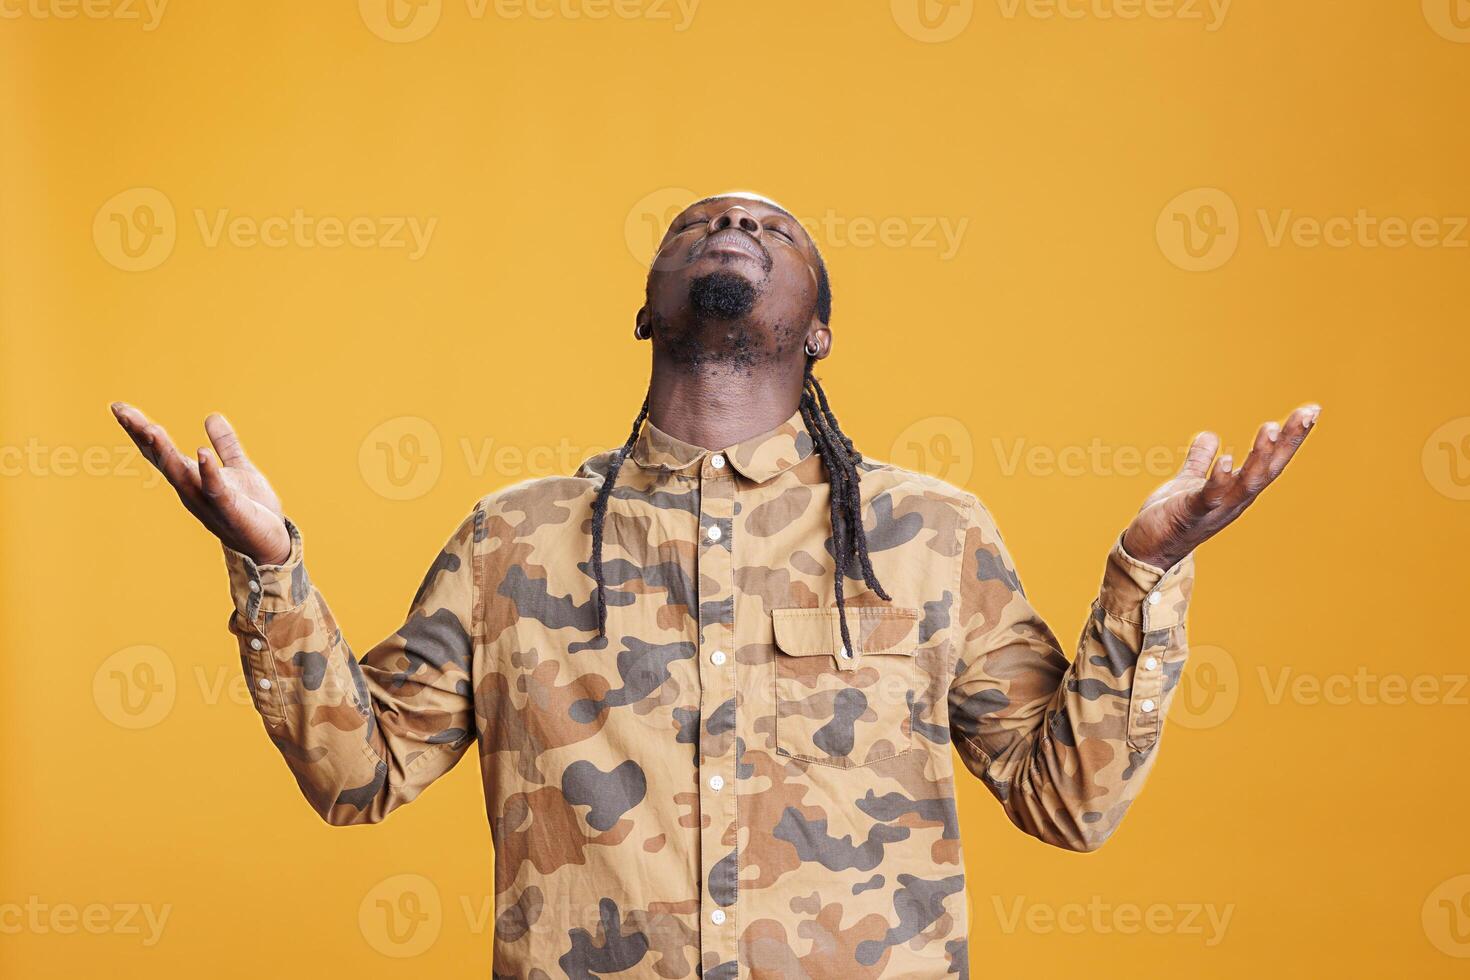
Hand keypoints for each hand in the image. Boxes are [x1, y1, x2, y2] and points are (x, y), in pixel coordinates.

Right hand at [111, 403, 291, 564]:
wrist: (270, 544)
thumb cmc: (252, 509)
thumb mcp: (239, 468)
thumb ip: (225, 444)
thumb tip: (212, 416)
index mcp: (192, 478)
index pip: (159, 451)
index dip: (139, 429)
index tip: (118, 406)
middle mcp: (192, 490)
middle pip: (161, 459)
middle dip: (142, 436)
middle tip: (122, 412)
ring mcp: (208, 501)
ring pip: (181, 474)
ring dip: (165, 453)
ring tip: (151, 428)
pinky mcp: (230, 510)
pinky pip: (215, 489)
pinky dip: (207, 471)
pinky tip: (200, 452)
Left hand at [1121, 404, 1320, 569]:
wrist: (1147, 550)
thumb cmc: (1172, 518)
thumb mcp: (1189, 482)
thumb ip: (1200, 461)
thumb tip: (1210, 435)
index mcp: (1237, 490)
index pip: (1270, 461)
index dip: (1292, 437)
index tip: (1312, 409)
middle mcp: (1234, 500)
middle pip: (1268, 469)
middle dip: (1289, 441)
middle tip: (1308, 412)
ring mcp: (1215, 509)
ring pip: (1246, 482)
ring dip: (1260, 457)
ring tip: (1271, 428)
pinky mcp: (1190, 515)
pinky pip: (1208, 497)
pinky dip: (1219, 479)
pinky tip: (1226, 459)